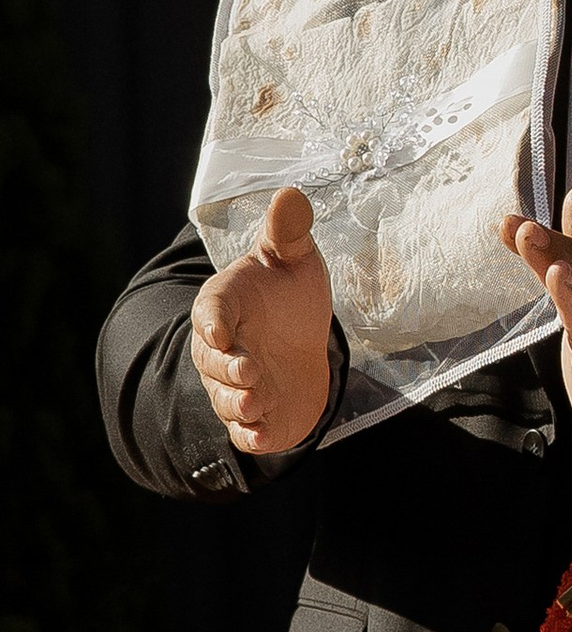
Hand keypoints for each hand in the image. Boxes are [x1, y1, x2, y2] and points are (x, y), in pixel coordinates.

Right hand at [192, 187, 336, 454]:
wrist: (301, 340)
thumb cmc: (290, 294)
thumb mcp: (294, 259)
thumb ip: (288, 232)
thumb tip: (290, 193)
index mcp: (225, 304)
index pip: (210, 310)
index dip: (212, 322)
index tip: (221, 333)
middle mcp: (221, 348)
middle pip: (212, 362)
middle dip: (228, 370)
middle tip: (251, 371)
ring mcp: (234, 385)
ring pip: (225, 399)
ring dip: (240, 403)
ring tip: (258, 400)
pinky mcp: (254, 416)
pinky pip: (243, 433)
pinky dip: (251, 438)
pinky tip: (263, 438)